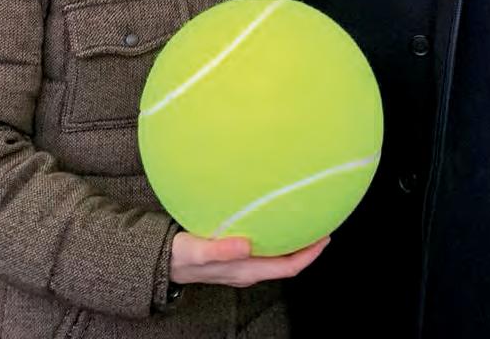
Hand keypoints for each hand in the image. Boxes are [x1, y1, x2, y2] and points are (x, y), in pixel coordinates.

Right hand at [169, 232, 328, 288]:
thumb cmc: (180, 256)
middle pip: (287, 262)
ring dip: (293, 241)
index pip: (287, 267)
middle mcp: (249, 269)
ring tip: (304, 219)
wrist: (164, 261)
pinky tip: (275, 219)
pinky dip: (277, 236)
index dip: (309, 255)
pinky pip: (265, 249)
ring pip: (277, 256)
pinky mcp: (236, 256)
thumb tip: (246, 245)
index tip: (325, 237)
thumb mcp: (197, 251)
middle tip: (322, 224)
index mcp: (245, 270)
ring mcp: (243, 264)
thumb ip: (220, 249)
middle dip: (307, 246)